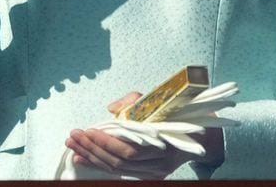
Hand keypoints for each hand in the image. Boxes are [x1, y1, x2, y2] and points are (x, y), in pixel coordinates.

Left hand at [65, 92, 224, 179]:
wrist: (203, 135)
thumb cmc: (179, 113)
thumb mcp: (158, 101)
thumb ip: (133, 102)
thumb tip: (111, 109)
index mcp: (165, 144)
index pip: (128, 148)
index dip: (105, 141)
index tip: (87, 130)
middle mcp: (160, 163)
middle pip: (119, 160)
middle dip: (93, 148)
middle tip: (73, 136)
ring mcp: (156, 172)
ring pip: (118, 169)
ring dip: (93, 157)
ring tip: (74, 146)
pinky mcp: (152, 175)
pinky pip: (122, 172)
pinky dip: (102, 164)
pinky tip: (86, 157)